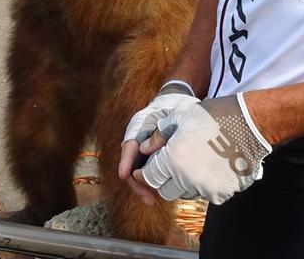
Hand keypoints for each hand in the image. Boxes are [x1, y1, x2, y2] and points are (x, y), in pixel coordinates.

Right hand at [117, 81, 198, 200]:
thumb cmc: (174, 106)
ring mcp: (143, 150)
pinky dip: (152, 182)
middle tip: (147, 197)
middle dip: (136, 182)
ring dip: (143, 186)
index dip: (125, 161)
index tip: (124, 175)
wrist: (179, 103)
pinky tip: (159, 192)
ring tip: (151, 199)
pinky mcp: (152, 158)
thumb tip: (145, 150)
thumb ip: (159, 129)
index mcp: (138, 127)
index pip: (129, 145)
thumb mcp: (169, 114)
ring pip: (138, 171)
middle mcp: (138, 140)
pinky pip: (149, 171)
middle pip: (131, 163)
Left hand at [133, 94, 270, 204]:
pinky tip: (209, 168)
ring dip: (183, 183)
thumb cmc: (214, 116)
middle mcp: (187, 178)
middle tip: (170, 166)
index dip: (144, 173)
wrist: (250, 125)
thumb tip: (144, 148)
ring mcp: (205, 188)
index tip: (146, 169)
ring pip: (185, 193)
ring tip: (192, 163)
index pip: (149, 177)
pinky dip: (203, 185)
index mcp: (173, 159)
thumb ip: (159, 135)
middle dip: (163, 180)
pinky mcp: (221, 193)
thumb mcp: (181, 117)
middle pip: (165, 190)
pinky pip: (205, 194)